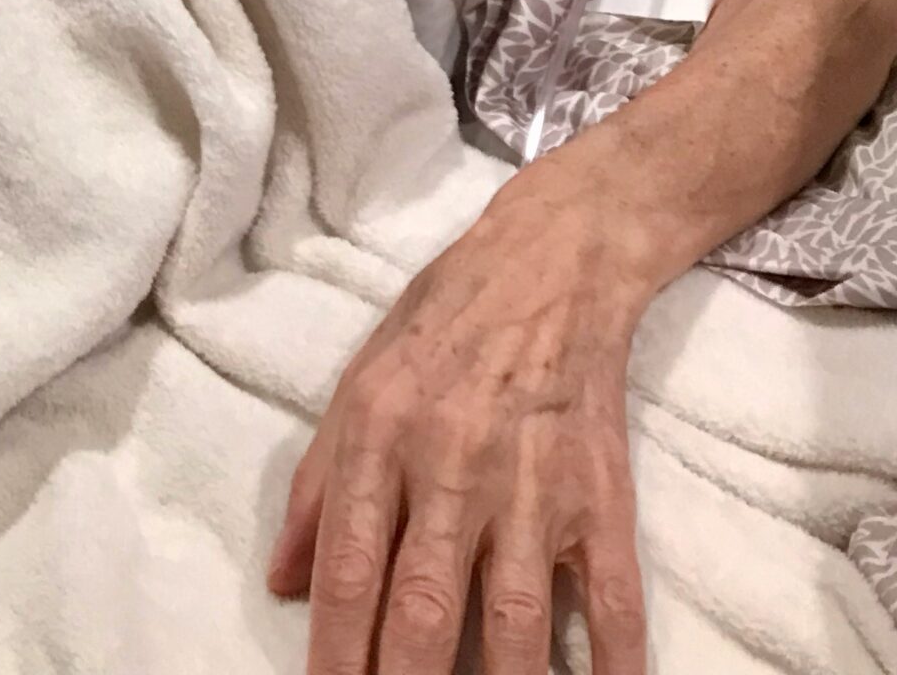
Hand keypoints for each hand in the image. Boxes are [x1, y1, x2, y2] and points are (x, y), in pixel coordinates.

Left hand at [268, 190, 648, 674]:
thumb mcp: (357, 381)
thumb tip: (282, 583)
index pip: (348, 568)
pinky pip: (614, 600)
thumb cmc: (441, 325)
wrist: (551, 262)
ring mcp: (535, 486)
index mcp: (382, 434)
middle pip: (424, 607)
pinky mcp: (603, 496)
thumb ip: (315, 485)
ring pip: (514, 621)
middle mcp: (454, 465)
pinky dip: (612, 667)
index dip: (334, 653)